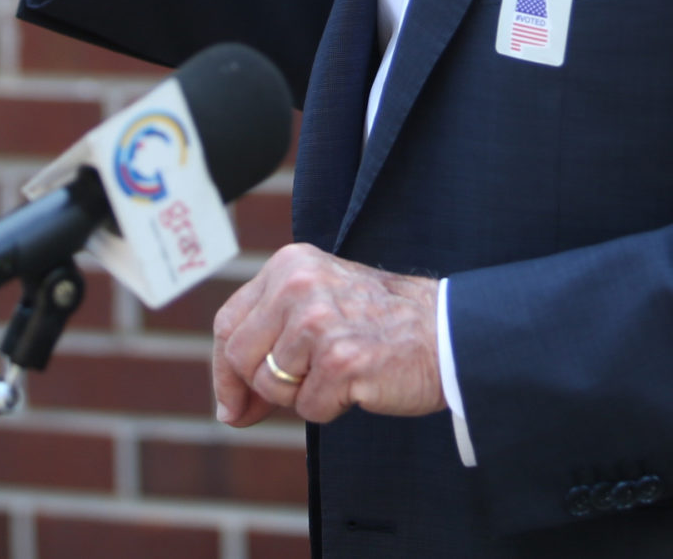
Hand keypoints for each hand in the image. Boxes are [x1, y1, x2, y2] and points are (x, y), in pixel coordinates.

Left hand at [212, 243, 444, 427]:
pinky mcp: (341, 360)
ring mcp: (319, 322)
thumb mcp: (320, 302)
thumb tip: (228, 408)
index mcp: (290, 265)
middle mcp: (299, 285)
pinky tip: (358, 384)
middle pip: (241, 357)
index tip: (233, 405)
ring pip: (273, 386)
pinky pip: (309, 407)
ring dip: (304, 394)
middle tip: (297, 393)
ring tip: (341, 371)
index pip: (228, 324)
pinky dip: (331, 408)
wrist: (447, 331)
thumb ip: (271, 334)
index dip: (225, 372)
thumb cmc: (382, 324)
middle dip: (260, 388)